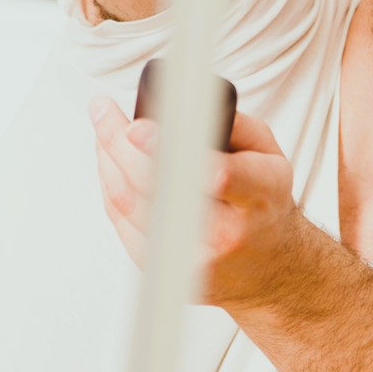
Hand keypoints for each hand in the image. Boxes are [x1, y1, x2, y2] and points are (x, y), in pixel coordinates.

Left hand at [89, 95, 325, 310]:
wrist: (265, 267)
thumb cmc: (263, 204)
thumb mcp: (270, 157)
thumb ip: (236, 125)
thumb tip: (189, 103)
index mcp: (257, 198)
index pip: (216, 175)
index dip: (171, 151)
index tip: (137, 127)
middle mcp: (224, 233)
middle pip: (157, 186)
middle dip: (119, 143)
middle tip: (103, 110)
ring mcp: (188, 256)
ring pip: (130, 203)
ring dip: (108, 159)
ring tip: (103, 125)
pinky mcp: (161, 267)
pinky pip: (121, 221)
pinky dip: (109, 185)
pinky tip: (109, 160)